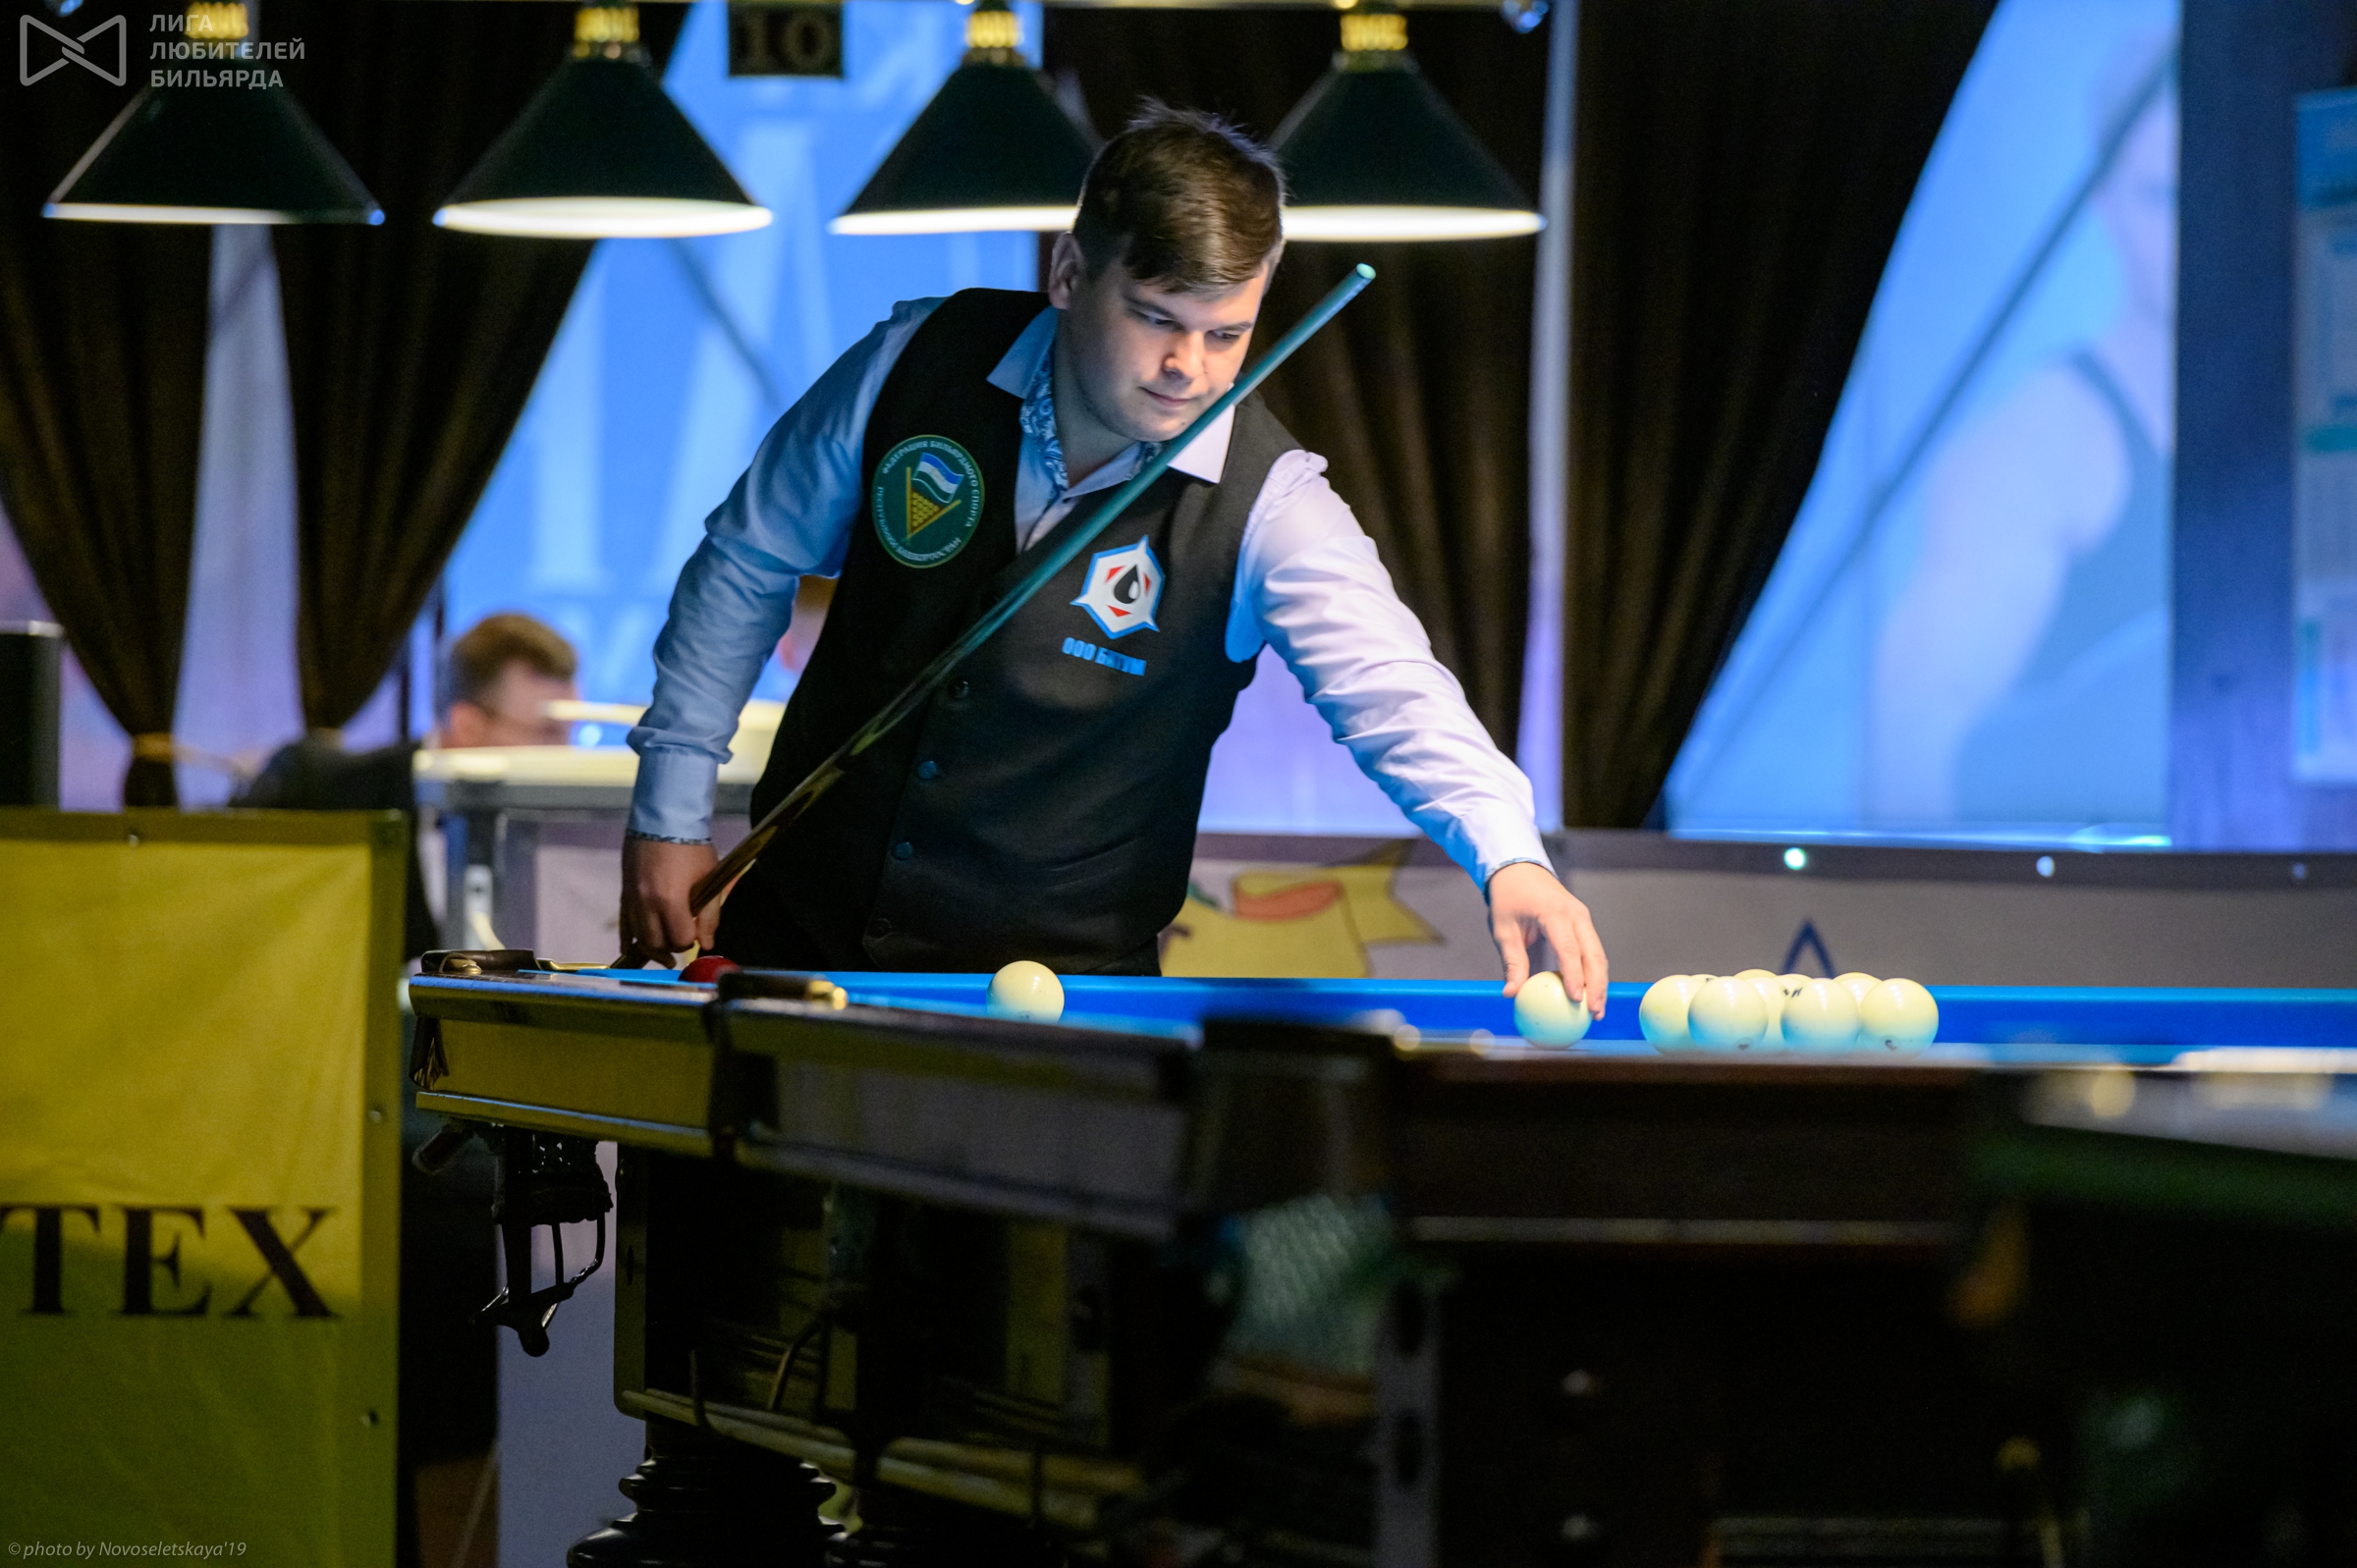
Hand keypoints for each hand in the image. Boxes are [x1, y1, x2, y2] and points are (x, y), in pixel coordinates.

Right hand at [620, 836, 720, 964]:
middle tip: (682, 942)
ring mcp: (632, 899)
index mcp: (670, 901)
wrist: (664, 818)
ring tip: (664, 954)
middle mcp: (646, 904)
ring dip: (652, 947)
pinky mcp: (624, 892)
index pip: (680, 940)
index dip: (691, 940)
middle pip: (656, 943)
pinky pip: (623, 925)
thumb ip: (710, 914)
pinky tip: (633, 949)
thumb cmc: (692, 847)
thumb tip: (707, 944)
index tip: (697, 932)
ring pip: (638, 938)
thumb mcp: (708, 879)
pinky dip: (629, 939)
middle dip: (672, 947)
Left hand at [1486, 861, 1609, 1016]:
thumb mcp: (1503, 929)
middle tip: (1593, 1013)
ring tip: (1597, 1010)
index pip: (1569, 949)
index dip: (1575, 976)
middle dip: (1597, 985)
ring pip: (1598, 953)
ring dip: (1600, 982)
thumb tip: (1511, 994)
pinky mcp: (1583, 921)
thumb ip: (1512, 962)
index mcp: (1553, 913)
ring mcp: (1582, 916)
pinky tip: (1591, 993)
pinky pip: (1593, 949)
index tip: (1576, 1000)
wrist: (1520, 870)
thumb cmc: (1508, 899)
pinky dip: (1594, 971)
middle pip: (1594, 954)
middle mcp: (1575, 914)